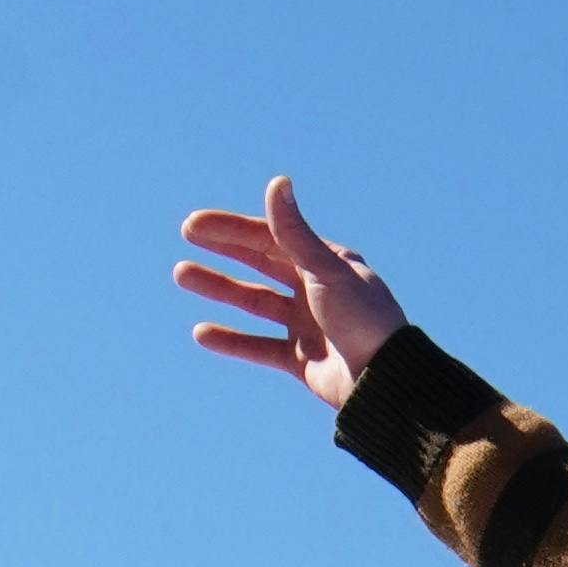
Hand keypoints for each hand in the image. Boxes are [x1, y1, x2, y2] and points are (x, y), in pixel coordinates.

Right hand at [175, 175, 405, 406]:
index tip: (195, 225)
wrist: (385, 384)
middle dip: (224, 249)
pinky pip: (259, 347)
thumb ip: (294, 232)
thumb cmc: (364, 320)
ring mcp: (307, 326)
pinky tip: (202, 333)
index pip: (270, 238)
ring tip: (182, 275)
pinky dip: (232, 341)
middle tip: (186, 236)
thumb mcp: (326, 271)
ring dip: (220, 289)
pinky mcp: (302, 361)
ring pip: (254, 303)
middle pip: (260, 263)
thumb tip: (277, 182)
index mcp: (326, 263)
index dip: (232, 229)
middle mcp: (315, 290)